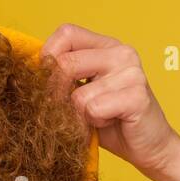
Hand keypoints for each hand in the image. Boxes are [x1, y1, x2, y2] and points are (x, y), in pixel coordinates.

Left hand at [41, 23, 179, 176]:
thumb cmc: (111, 120)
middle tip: (68, 112)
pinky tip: (111, 122)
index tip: (48, 85)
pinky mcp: (137, 95)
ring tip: (100, 117)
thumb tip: (29, 74)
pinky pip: (94, 109)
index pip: (66, 34)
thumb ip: (63, 77)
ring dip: (80, 116)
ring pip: (78, 95)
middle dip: (56, 96)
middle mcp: (121, 52)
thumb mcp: (81, 92)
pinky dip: (96, 123)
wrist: (149, 147)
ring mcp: (131, 72)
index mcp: (106, 45)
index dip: (48, 59)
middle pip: (65, 64)